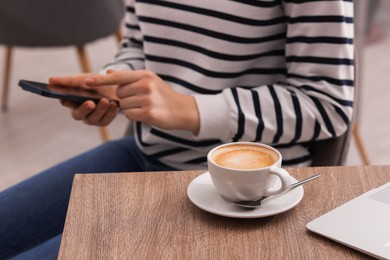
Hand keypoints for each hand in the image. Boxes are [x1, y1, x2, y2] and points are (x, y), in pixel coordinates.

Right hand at [49, 74, 119, 125]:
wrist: (113, 86)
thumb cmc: (94, 83)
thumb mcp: (82, 79)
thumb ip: (67, 81)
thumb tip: (50, 80)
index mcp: (72, 102)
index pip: (65, 103)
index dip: (66, 102)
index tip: (68, 99)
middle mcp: (80, 112)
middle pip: (78, 115)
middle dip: (84, 109)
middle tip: (90, 103)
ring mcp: (92, 118)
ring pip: (93, 119)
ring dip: (100, 110)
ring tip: (106, 101)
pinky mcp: (103, 121)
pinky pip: (106, 120)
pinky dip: (110, 113)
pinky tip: (114, 105)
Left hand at [84, 70, 199, 133]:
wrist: (182, 110)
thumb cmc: (163, 96)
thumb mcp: (149, 81)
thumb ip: (128, 78)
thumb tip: (109, 71)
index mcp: (144, 75)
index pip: (118, 76)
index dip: (101, 80)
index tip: (85, 82)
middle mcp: (145, 85)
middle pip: (119, 93)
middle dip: (125, 98)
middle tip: (141, 99)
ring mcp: (147, 98)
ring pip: (123, 105)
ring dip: (131, 108)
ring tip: (146, 106)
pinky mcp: (148, 112)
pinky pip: (129, 115)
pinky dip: (135, 115)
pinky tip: (147, 113)